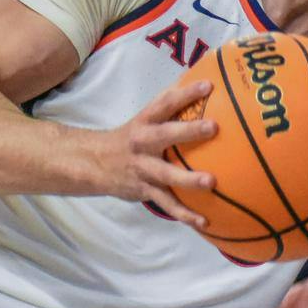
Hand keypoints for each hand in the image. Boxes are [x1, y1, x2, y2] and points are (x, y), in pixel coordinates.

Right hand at [92, 78, 217, 227]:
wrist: (93, 164)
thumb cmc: (130, 138)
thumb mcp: (144, 119)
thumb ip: (170, 107)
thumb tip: (205, 85)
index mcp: (144, 121)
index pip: (165, 102)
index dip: (186, 93)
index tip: (209, 85)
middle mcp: (142, 143)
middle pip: (166, 135)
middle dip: (189, 131)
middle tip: (214, 127)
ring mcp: (142, 168)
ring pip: (166, 174)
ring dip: (188, 179)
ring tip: (211, 182)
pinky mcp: (143, 190)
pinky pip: (166, 203)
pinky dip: (184, 214)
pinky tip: (204, 221)